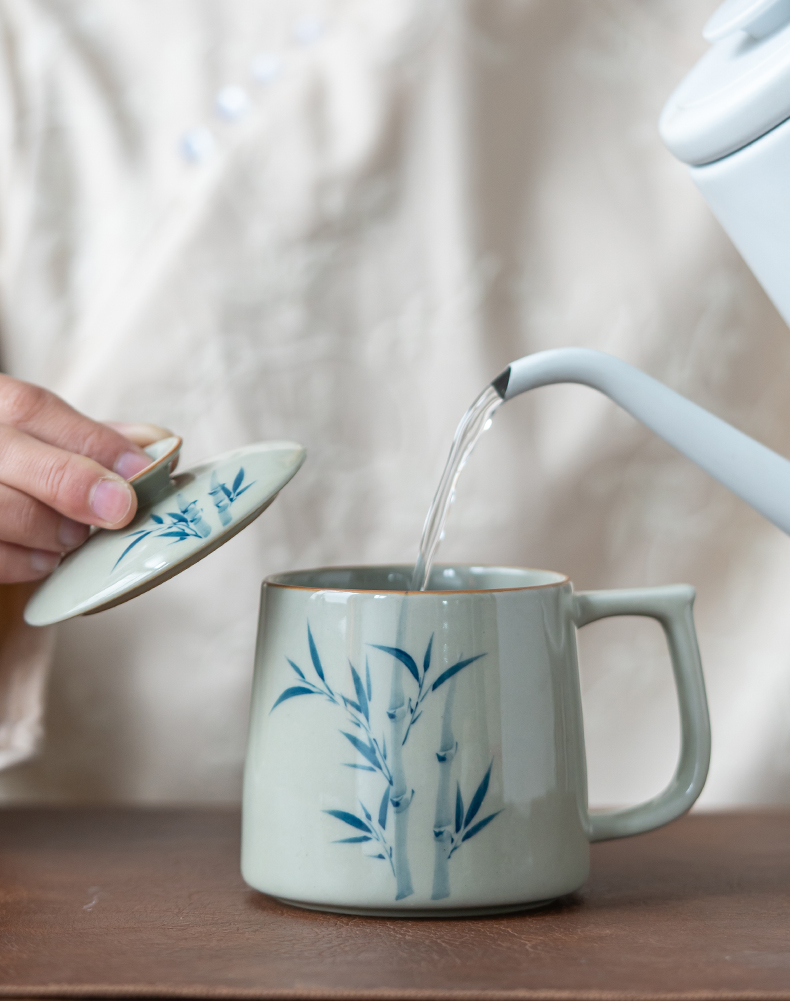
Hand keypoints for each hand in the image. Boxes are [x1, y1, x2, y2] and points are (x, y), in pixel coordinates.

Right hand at [0, 375, 169, 582]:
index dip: (91, 440)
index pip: (32, 408)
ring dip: (45, 526)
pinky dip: (20, 561)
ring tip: (74, 538)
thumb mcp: (49, 445)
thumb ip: (94, 441)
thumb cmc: (20, 473)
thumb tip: (159, 441)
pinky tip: (47, 561)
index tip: (141, 470)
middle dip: (70, 482)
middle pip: (8, 450)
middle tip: (118, 511)